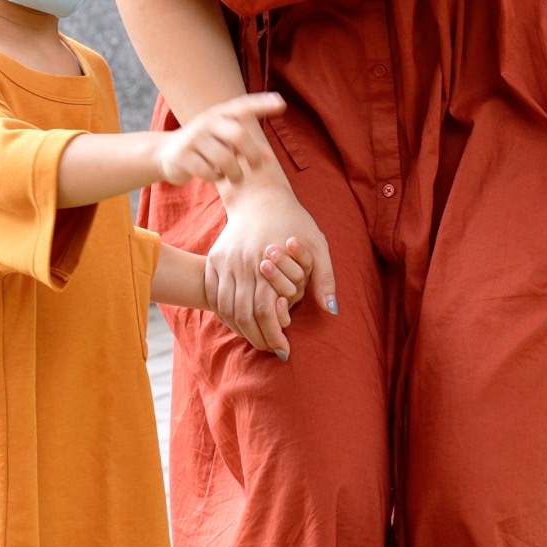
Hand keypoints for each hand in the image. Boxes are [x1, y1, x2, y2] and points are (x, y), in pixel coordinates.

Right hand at [156, 93, 283, 186]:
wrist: (165, 154)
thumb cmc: (206, 147)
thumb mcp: (224, 141)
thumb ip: (246, 145)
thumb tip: (269, 158)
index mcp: (220, 114)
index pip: (244, 105)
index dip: (263, 104)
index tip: (282, 103)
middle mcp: (206, 121)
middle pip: (239, 135)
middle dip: (253, 154)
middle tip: (257, 167)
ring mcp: (192, 137)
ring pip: (225, 159)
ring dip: (235, 173)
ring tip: (236, 177)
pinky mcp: (181, 155)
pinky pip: (209, 171)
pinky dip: (217, 178)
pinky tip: (215, 176)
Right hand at [205, 180, 336, 359]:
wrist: (259, 196)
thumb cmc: (293, 220)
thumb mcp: (317, 244)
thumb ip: (324, 278)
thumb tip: (332, 310)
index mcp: (264, 263)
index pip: (265, 312)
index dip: (275, 336)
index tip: (285, 350)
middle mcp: (240, 265)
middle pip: (244, 316)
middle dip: (258, 338)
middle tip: (272, 350)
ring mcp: (223, 263)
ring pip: (226, 309)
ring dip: (241, 330)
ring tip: (257, 341)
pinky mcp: (214, 261)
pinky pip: (214, 297)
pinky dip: (225, 315)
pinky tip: (239, 324)